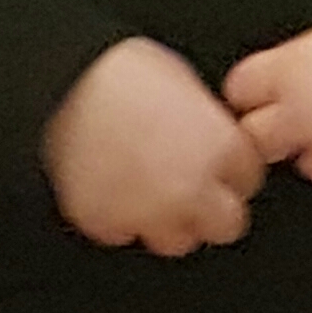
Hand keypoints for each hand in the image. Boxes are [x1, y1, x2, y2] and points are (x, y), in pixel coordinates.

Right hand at [43, 37, 266, 255]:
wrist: (62, 81)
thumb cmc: (121, 71)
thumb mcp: (187, 85)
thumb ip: (210, 127)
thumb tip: (212, 140)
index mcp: (221, 149)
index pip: (248, 181)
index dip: (229, 171)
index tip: (215, 166)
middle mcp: (192, 189)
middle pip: (226, 225)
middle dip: (211, 209)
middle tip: (189, 189)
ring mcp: (149, 213)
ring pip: (176, 241)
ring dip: (166, 220)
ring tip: (146, 189)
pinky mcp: (106, 223)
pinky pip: (121, 233)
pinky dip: (116, 217)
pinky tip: (109, 186)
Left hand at [224, 2, 311, 189]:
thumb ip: (309, 59)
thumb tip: (299, 70)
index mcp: (296, 70)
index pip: (240, 90)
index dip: (251, 93)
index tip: (259, 95)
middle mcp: (308, 115)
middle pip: (255, 139)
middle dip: (271, 132)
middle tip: (290, 123)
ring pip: (307, 166)